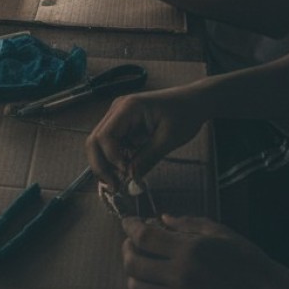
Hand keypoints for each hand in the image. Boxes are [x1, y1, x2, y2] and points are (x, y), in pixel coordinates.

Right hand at [86, 89, 205, 188]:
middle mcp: (117, 110)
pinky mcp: (124, 124)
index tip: (126, 175)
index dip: (111, 159)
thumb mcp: (169, 139)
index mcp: (127, 108)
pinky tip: (129, 169)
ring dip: (108, 164)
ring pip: (101, 144)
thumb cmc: (184, 114)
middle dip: (101, 165)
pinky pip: (113, 144)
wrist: (193, 101)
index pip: (105, 136)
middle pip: (95, 140)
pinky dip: (116, 159)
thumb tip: (131, 180)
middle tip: (115, 187)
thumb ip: (148, 158)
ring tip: (122, 182)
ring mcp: (118, 116)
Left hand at [121, 215, 287, 288]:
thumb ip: (188, 223)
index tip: (128, 222)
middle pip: (132, 263)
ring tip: (140, 267)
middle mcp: (181, 277)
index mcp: (189, 251)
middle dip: (126, 250)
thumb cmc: (251, 266)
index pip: (143, 236)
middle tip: (131, 243)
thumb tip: (162, 218)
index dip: (129, 226)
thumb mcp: (222, 234)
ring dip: (133, 275)